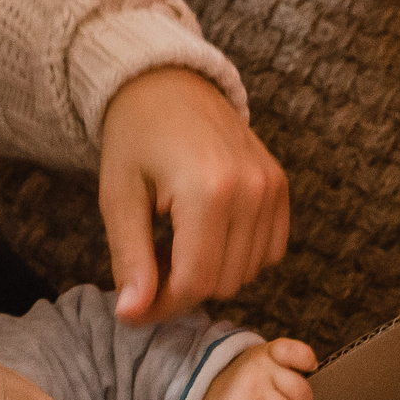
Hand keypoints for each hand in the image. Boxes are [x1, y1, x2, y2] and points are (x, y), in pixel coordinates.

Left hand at [98, 68, 290, 323]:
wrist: (167, 83)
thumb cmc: (135, 137)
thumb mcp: (119, 197)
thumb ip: (130, 259)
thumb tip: (132, 316)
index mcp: (208, 191)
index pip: (195, 282)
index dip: (163, 307)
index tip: (136, 309)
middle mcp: (251, 190)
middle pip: (224, 283)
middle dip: (184, 289)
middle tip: (150, 267)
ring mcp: (272, 187)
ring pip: (249, 273)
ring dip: (212, 273)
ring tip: (176, 246)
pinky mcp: (281, 187)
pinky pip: (269, 251)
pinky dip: (239, 256)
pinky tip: (207, 235)